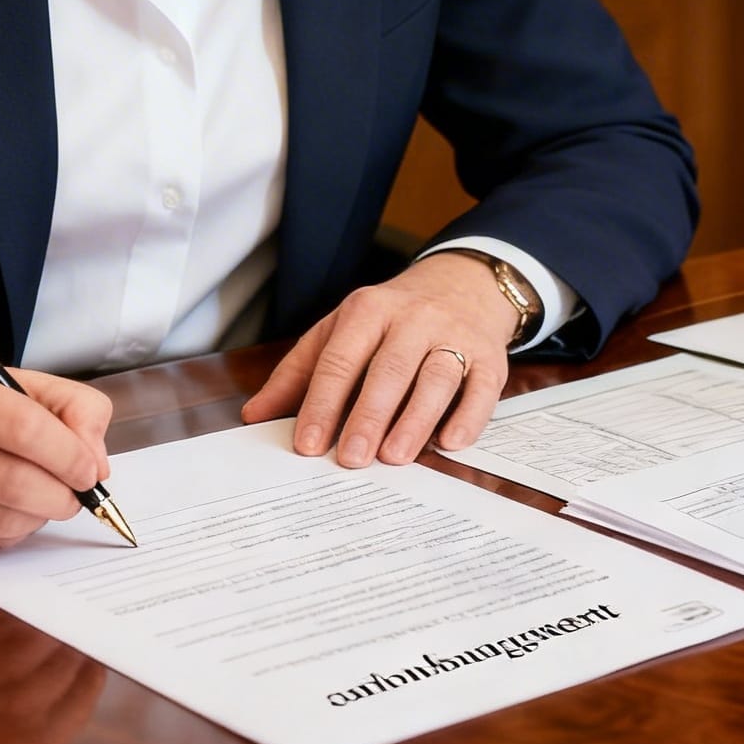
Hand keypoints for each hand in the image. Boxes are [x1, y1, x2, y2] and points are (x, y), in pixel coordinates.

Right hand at [0, 361, 112, 554]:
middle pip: (13, 482)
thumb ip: (61, 405)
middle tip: (76, 493)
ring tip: (43, 501)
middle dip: (61, 495)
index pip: (22, 425)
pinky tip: (6, 514)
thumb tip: (97, 459)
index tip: (89, 468)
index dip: (68, 453)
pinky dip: (7, 534)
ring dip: (37, 517)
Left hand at [239, 252, 513, 466]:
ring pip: (436, 377)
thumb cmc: (389, 320)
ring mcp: (454, 335)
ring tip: (394, 457)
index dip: (323, 403)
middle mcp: (412, 318)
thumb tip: (254, 415)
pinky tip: (450, 443)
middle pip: (389, 368)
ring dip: (415, 419)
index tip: (308, 444)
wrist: (461, 285)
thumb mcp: (339, 331)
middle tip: (351, 459)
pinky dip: (468, 416)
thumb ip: (299, 373)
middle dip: (368, 415)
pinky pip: (482, 387)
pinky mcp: (489, 356)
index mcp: (367, 310)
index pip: (340, 359)